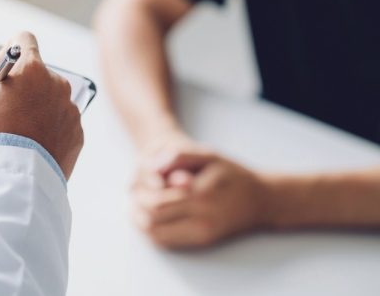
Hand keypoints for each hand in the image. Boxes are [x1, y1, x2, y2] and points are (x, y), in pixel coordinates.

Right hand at [0, 32, 83, 179]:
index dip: (7, 54)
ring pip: (50, 98)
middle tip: (3, 111)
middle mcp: (57, 84)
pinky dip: (49, 127)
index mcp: (32, 69)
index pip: (23, 40)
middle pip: (37, 72)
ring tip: (18, 132)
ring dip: (36, 107)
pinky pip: (62, 121)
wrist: (15, 179)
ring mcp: (70, 109)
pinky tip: (33, 144)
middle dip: (21, 85)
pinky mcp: (78, 132)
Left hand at [132, 147, 269, 246]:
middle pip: (153, 219)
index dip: (142, 192)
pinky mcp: (201, 242)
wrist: (261, 200)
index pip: (156, 202)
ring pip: (156, 234)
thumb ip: (179, 156)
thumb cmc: (232, 174)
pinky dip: (151, 229)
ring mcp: (201, 234)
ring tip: (138, 204)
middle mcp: (202, 220)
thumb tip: (151, 166)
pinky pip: (166, 241)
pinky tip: (150, 215)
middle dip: (139, 205)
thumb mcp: (208, 155)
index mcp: (202, 196)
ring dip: (141, 221)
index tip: (141, 180)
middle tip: (136, 193)